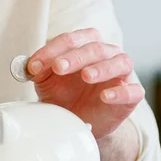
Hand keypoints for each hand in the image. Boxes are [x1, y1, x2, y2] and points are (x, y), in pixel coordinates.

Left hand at [28, 27, 143, 138]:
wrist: (76, 120)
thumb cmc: (62, 94)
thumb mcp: (45, 81)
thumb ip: (37, 70)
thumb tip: (28, 65)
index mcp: (84, 45)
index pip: (71, 39)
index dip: (52, 50)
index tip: (34, 65)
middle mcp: (107, 55)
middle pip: (95, 48)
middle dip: (75, 57)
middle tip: (58, 67)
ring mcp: (121, 74)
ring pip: (120, 62)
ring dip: (102, 68)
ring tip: (86, 75)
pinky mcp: (130, 96)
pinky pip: (133, 91)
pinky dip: (121, 92)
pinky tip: (105, 96)